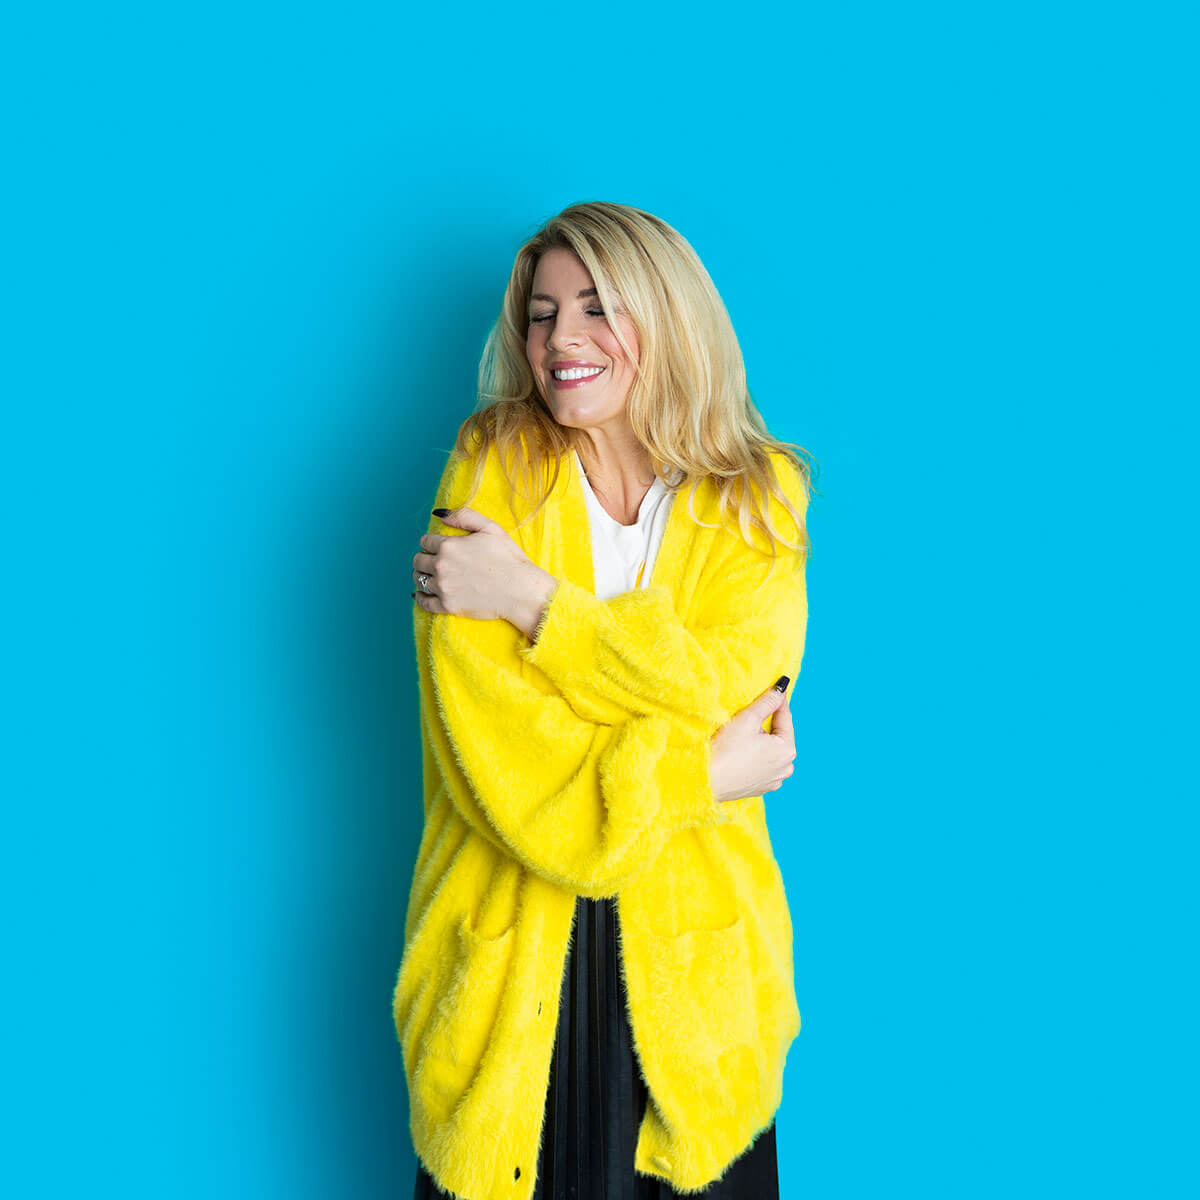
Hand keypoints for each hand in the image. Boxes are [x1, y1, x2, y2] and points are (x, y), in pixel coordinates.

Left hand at [413, 507, 546, 621]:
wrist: (520, 591)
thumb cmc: (509, 558)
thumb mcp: (490, 528)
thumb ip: (463, 516)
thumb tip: (439, 514)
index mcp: (449, 546)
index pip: (425, 541)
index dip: (431, 542)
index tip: (437, 547)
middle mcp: (441, 566)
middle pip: (418, 560)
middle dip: (424, 558)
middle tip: (432, 561)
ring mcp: (443, 587)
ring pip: (418, 579)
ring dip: (421, 576)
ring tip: (429, 576)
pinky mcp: (447, 606)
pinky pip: (423, 602)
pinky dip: (420, 597)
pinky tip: (422, 594)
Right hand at [708, 683, 795, 803]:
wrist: (705, 781)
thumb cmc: (726, 750)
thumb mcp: (747, 719)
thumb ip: (767, 702)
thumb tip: (782, 687)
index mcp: (787, 750)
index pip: (786, 717)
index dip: (778, 701)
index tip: (775, 687)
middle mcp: (786, 767)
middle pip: (779, 736)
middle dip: (768, 724)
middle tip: (752, 713)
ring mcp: (774, 780)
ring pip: (771, 752)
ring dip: (762, 742)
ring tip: (744, 735)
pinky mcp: (761, 788)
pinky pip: (763, 766)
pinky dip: (756, 757)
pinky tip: (741, 753)